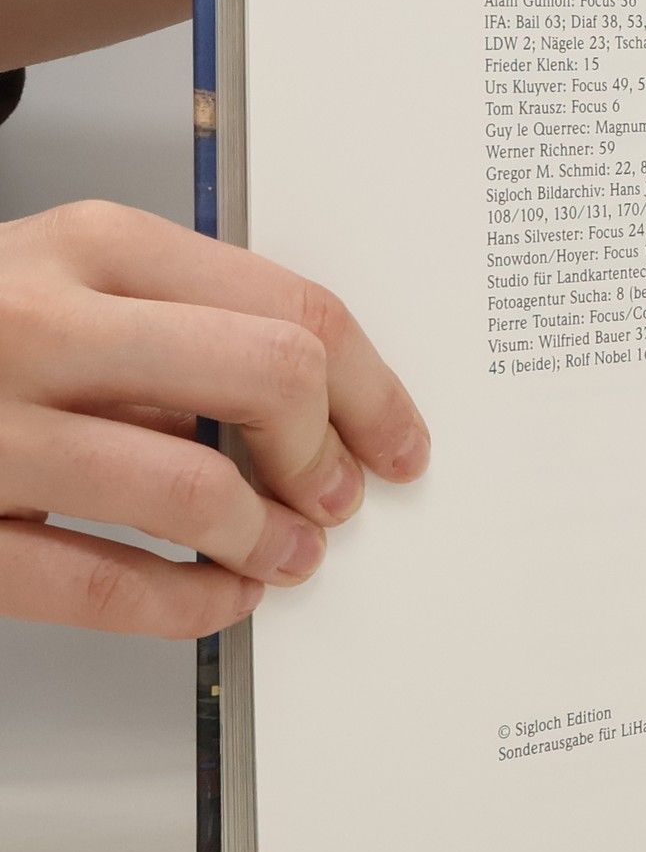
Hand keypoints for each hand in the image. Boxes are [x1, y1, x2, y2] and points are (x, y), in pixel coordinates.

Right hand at [0, 202, 427, 637]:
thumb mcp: (69, 279)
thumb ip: (184, 323)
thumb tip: (324, 407)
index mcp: (91, 246)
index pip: (294, 308)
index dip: (374, 388)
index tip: (400, 439)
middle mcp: (38, 321)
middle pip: (269, 376)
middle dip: (328, 452)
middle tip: (338, 495)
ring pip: (191, 488)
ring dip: (268, 540)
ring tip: (285, 555)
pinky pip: (97, 584)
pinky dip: (187, 605)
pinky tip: (218, 599)